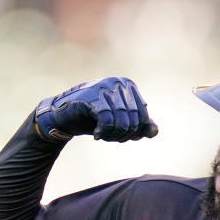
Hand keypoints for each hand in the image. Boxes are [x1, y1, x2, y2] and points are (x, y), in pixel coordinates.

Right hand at [34, 77, 158, 141]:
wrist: (64, 117)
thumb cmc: (94, 118)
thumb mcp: (120, 122)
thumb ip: (139, 126)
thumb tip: (154, 132)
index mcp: (128, 85)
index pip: (143, 117)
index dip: (134, 132)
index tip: (120, 135)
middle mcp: (118, 83)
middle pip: (133, 121)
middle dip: (123, 135)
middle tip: (109, 137)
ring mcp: (104, 88)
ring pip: (122, 122)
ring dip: (113, 136)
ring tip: (103, 135)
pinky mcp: (91, 97)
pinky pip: (107, 120)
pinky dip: (103, 133)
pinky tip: (96, 135)